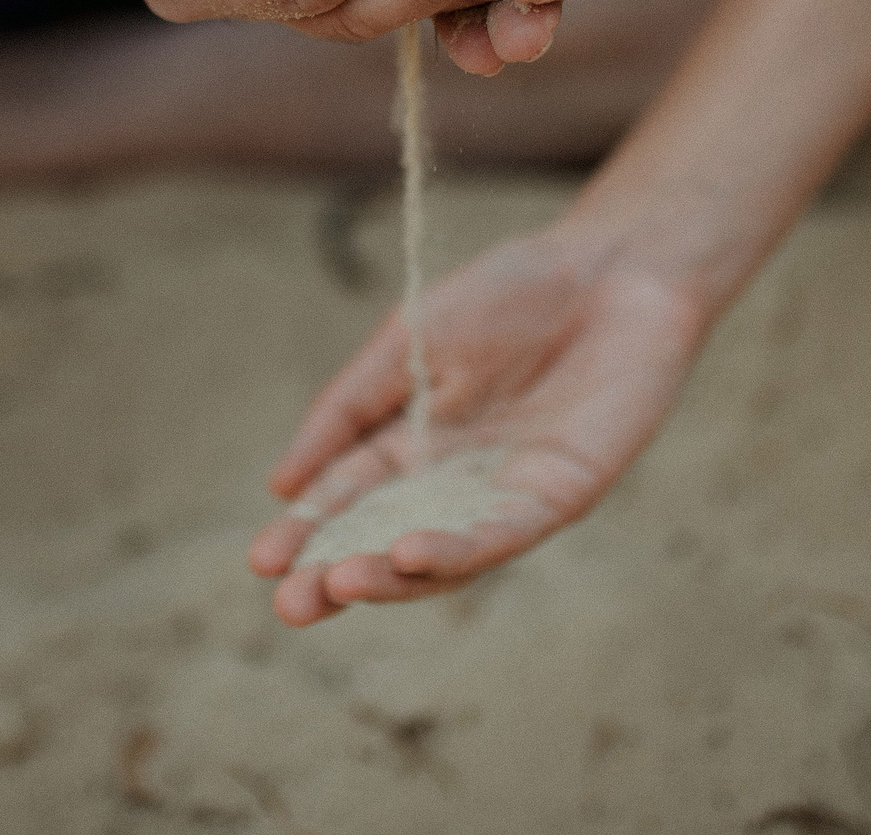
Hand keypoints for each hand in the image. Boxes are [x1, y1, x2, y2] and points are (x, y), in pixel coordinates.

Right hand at [247, 227, 706, 624]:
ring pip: (442, 554)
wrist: (609, 264)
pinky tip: (412, 553)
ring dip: (391, 576)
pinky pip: (504, 533)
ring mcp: (507, 493)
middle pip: (386, 540)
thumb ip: (348, 408)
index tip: (261, 559)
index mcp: (412, 442)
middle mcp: (456, 481)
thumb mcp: (408, 341)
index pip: (348, 498)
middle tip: (291, 606)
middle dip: (338, 574)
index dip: (307, 530)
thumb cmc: (511, 292)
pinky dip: (458, 549)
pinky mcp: (560, 494)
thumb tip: (284, 485)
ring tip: (341, 584)